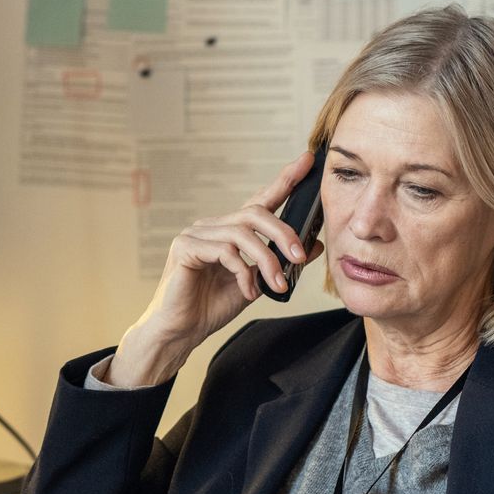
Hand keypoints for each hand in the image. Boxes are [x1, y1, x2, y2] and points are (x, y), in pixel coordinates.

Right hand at [110, 153, 325, 386]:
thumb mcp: (257, 283)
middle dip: (283, 233)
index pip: (260, 200)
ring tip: (277, 285)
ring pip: (242, 233)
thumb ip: (279, 262)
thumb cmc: (211, 307)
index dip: (284, 179)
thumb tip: (313, 245)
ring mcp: (195, 234)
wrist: (180, 332)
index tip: (307, 161)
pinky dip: (243, 272)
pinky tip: (248, 291)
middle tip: (299, 257)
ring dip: (267, 260)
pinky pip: (224, 250)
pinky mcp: (184, 248)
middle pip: (255, 213)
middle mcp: (211, 227)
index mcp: (229, 231)